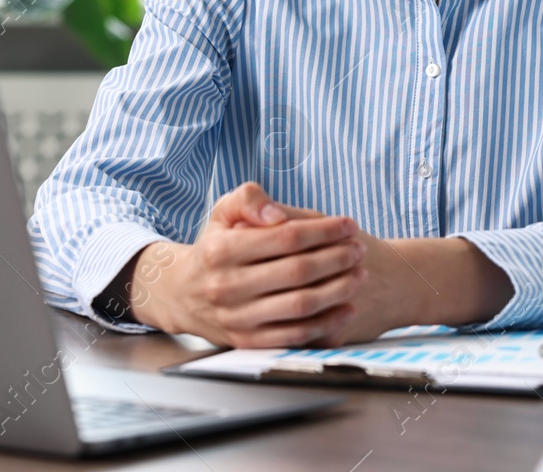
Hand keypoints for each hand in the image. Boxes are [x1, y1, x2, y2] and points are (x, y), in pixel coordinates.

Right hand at [125, 183, 366, 347]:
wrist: (182, 295)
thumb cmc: (214, 247)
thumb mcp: (222, 213)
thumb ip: (248, 199)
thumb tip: (277, 214)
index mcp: (222, 250)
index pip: (286, 237)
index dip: (324, 230)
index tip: (349, 224)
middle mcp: (227, 286)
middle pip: (297, 272)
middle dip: (337, 259)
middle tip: (359, 249)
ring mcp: (237, 318)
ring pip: (299, 305)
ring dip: (338, 290)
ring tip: (359, 274)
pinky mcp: (247, 342)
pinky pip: (294, 336)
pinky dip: (326, 323)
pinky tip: (346, 307)